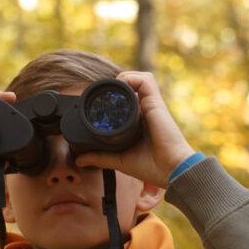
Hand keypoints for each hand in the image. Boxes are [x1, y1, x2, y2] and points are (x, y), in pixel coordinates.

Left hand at [74, 71, 194, 187]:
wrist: (169, 170)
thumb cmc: (151, 167)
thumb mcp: (119, 160)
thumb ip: (100, 158)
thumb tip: (79, 160)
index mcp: (139, 120)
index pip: (126, 98)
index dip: (113, 95)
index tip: (99, 105)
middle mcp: (145, 109)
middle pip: (130, 85)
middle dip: (114, 85)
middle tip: (101, 97)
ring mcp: (151, 104)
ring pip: (137, 77)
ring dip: (123, 79)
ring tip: (111, 92)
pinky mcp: (156, 102)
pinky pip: (144, 79)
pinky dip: (131, 78)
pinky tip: (122, 88)